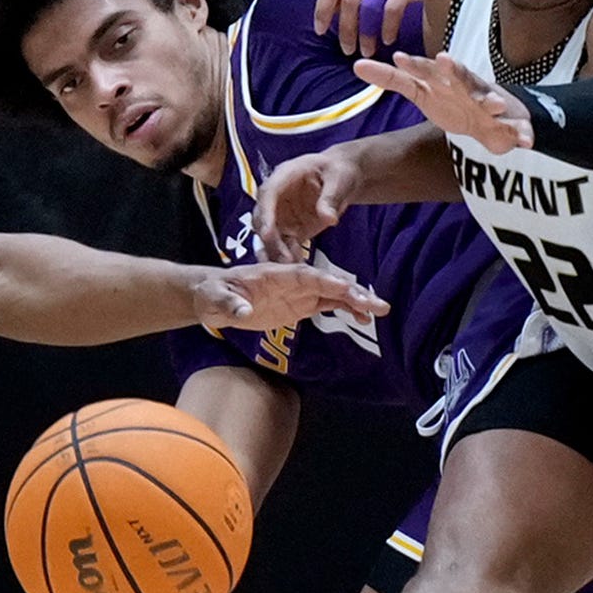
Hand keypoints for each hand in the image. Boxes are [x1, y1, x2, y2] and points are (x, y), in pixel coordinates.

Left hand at [194, 260, 388, 331]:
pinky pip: (328, 305)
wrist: (214, 297)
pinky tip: (364, 319)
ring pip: (332, 294)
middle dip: (350, 292)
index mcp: (273, 274)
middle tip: (375, 304)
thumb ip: (230, 303)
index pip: (302, 275)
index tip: (345, 288)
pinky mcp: (301, 304)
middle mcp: (291, 279)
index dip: (324, 281)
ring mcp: (298, 292)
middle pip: (325, 283)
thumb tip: (244, 310)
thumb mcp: (215, 298)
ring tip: (379, 311)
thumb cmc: (213, 293)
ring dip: (355, 301)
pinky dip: (346, 310)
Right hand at [253, 147, 364, 263]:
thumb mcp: (339, 180)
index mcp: (284, 176)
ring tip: (290, 269)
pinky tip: (298, 268)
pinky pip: (283, 246)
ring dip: (276, 253)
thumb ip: (331, 198)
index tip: (267, 234)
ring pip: (269, 237)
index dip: (265, 214)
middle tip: (282, 260)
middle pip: (263, 219)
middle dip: (270, 241)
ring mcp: (279, 214)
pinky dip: (288, 258)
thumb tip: (328, 218)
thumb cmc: (338, 171)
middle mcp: (275, 197)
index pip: (268, 194)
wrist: (342, 179)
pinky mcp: (288, 229)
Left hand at [314, 0, 430, 57]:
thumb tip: (330, 14)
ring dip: (366, 34)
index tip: (320, 30)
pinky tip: (386, 39)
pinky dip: (387, 29)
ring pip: (370, 6)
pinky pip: (392, 10)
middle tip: (347, 49)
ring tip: (366, 49)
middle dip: (346, 29)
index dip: (323, 9)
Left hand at [358, 51, 532, 156]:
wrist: (492, 117)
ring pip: (491, 99)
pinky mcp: (509, 122)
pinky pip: (517, 128)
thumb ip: (392, 78)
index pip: (425, 70)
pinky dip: (522, 134)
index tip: (398, 58)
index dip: (413, 65)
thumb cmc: (452, 100)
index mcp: (444, 81)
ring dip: (493, 101)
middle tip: (445, 60)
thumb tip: (357, 65)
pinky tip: (526, 142)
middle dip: (455, 70)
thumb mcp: (420, 91)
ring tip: (496, 106)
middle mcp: (467, 87)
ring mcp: (490, 103)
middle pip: (460, 76)